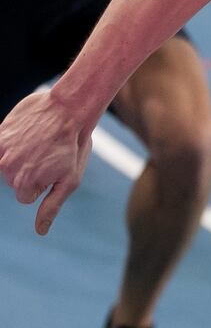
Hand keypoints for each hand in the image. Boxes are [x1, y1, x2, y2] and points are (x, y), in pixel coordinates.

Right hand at [0, 91, 93, 234]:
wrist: (69, 109)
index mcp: (24, 185)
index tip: (53, 168)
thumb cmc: (73, 147)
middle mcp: (7, 170)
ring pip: (6, 166)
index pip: (25, 197)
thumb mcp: (69, 181)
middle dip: (29, 172)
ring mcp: (1, 152)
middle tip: (48, 154)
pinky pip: (0, 149)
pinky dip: (10, 145)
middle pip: (14, 181)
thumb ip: (51, 207)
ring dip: (20, 158)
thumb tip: (40, 232)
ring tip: (40, 143)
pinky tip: (27, 137)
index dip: (42, 183)